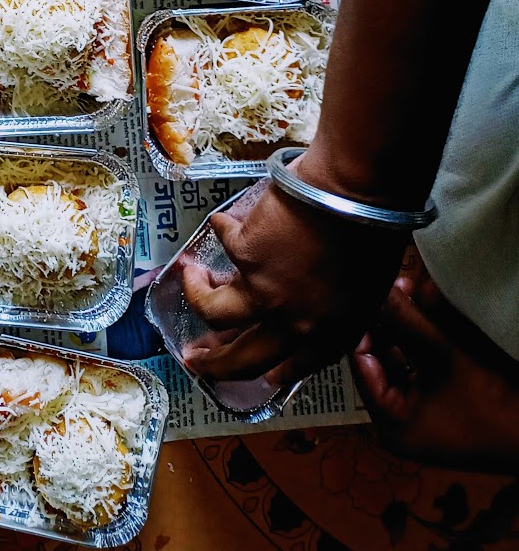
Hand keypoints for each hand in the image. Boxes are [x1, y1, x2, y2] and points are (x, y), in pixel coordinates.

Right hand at [179, 156, 404, 383]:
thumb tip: (316, 301)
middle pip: (241, 359)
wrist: (355, 195)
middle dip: (213, 363)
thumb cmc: (374, 233)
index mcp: (329, 335)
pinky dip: (221, 229)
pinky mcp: (245, 255)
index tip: (257, 372)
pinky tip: (221, 221)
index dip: (269, 371)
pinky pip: (223, 242)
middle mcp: (293, 324)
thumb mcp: (367, 289)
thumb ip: (337, 307)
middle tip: (195, 358)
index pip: (291, 368)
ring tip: (193, 277)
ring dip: (197, 295)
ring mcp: (265, 292)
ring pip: (214, 312)